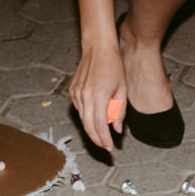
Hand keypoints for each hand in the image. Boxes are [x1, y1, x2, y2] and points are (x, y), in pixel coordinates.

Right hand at [69, 38, 125, 152]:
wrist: (97, 48)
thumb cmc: (113, 66)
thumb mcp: (122, 89)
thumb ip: (120, 111)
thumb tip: (117, 129)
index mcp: (98, 96)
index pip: (99, 125)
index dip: (104, 139)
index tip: (110, 147)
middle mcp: (84, 96)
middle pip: (88, 126)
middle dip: (97, 139)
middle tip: (105, 146)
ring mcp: (76, 93)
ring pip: (82, 119)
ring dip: (92, 129)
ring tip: (102, 135)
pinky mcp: (72, 91)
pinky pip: (79, 109)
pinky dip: (87, 116)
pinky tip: (95, 116)